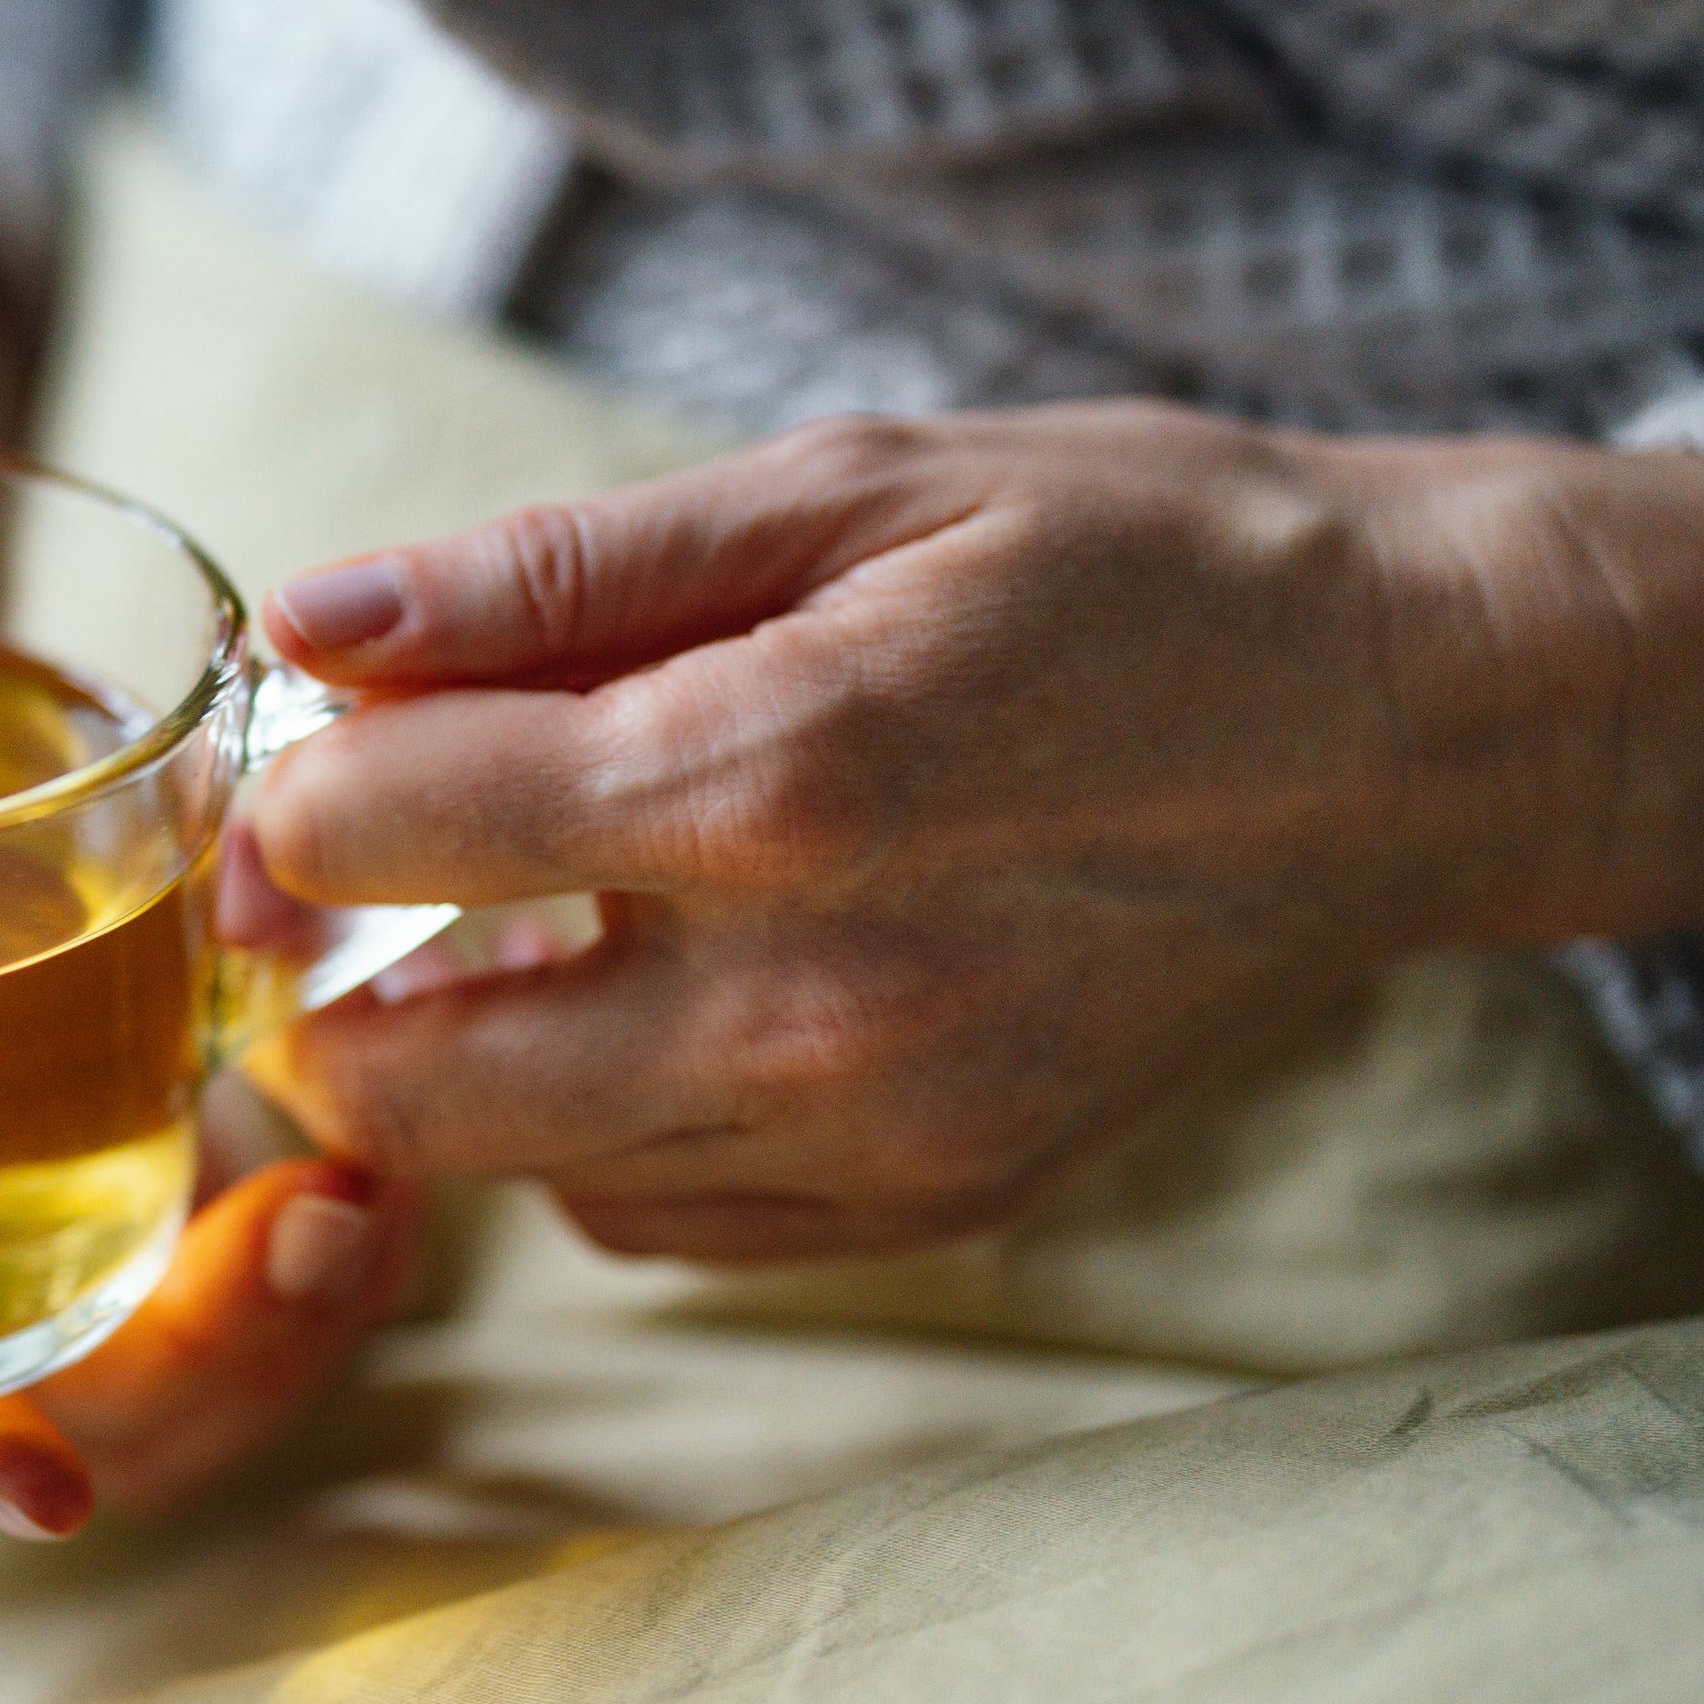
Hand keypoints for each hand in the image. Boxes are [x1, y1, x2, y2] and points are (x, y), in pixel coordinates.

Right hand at [0, 1154, 426, 1535]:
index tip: (43, 1490)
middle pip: (134, 1413)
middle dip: (240, 1357)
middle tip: (328, 1221)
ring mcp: (97, 1240)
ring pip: (241, 1338)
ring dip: (325, 1291)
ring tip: (377, 1170)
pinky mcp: (197, 1139)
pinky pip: (304, 1225)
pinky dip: (360, 1202)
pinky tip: (390, 1115)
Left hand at [243, 401, 1703, 1262]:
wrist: (1411, 727)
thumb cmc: (1130, 566)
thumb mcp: (848, 484)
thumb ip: (555, 571)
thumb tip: (309, 622)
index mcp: (768, 781)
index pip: (378, 836)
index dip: (292, 793)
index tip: (312, 749)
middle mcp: (810, 1005)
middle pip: (397, 1085)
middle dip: (325, 977)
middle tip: (371, 868)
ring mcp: (876, 1140)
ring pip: (509, 1171)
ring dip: (464, 1060)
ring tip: (548, 913)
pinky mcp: (926, 1211)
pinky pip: (650, 1219)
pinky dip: (602, 1126)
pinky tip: (672, 995)